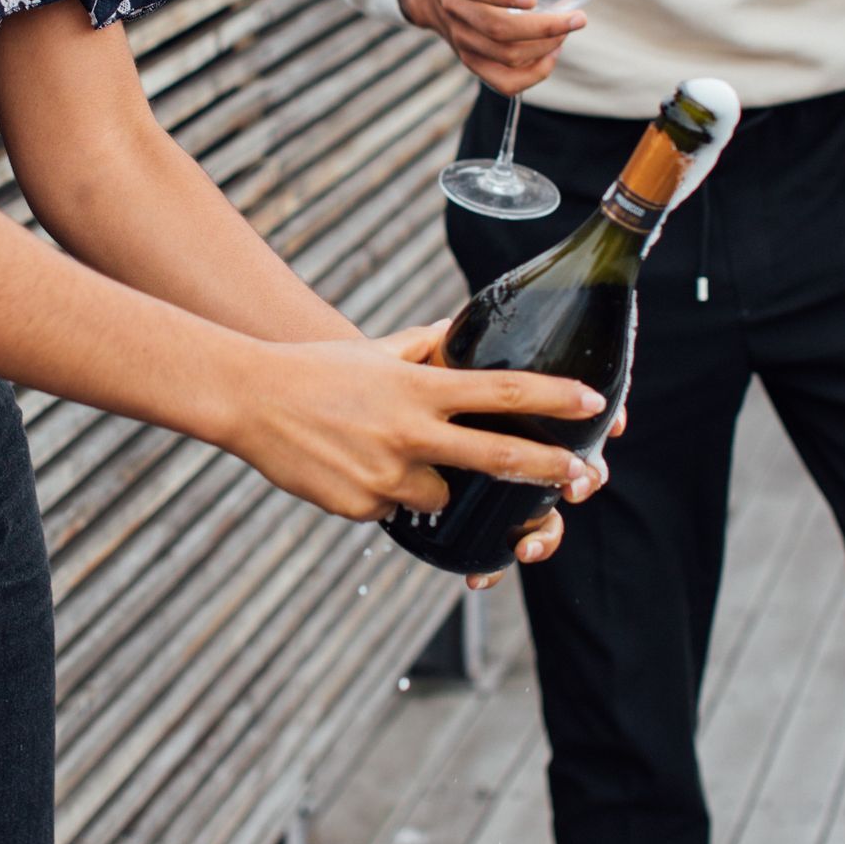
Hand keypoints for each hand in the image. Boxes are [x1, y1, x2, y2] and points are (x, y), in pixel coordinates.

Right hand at [224, 325, 610, 560]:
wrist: (250, 400)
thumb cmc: (319, 370)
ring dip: (431, 485)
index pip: (501, 392)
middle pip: (497, 456)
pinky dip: (384, 496)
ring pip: (441, 497)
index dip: (553, 397)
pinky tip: (350, 468)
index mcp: (419, 389)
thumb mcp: (378, 350)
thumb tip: (460, 331)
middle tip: (582, 477)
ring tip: (384, 454)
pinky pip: (394, 512)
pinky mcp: (362, 507)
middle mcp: (410, 433)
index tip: (593, 401)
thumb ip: (427, 345)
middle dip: (547, 468)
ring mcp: (386, 476)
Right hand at [399, 0, 585, 94]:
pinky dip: (533, 75)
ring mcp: (463, 40)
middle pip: (498, 30)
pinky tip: (551, 55)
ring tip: (566, 30)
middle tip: (579, 18)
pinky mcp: (472, 61)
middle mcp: (457, 10)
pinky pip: (503, 82)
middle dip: (545, 29)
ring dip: (544, 48)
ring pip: (505, 57)